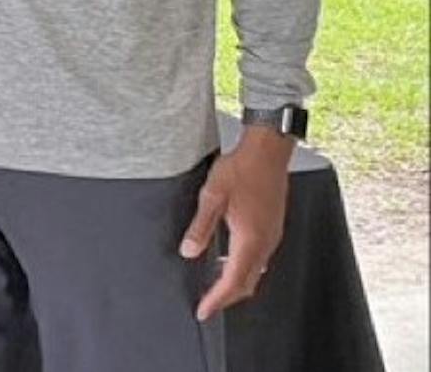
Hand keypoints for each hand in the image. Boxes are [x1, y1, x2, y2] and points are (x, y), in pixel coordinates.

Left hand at [180, 127, 292, 320]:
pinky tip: (230, 260)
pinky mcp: (273, 227)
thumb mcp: (212, 196)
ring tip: (216, 287)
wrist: (267, 152)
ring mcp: (272, 236)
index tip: (203, 311)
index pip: (234, 281)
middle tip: (208, 304)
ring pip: (256, 272)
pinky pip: (260, 258)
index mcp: (250, 239)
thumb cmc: (241, 170)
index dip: (218, 299)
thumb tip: (189, 251)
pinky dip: (245, 268)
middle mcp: (266, 242)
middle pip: (248, 282)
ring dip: (237, 283)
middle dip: (228, 297)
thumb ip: (201, 226)